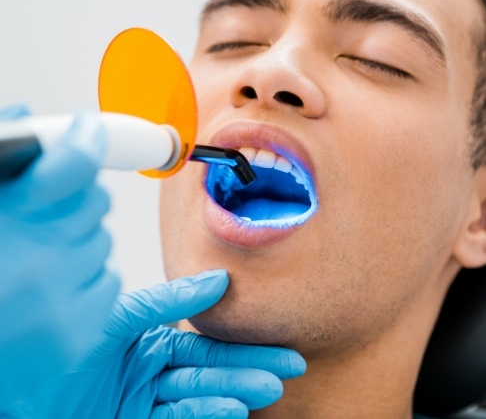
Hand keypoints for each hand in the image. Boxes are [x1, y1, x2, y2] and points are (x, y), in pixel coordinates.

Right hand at [0, 106, 119, 409]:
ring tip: (38, 260)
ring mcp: (56, 302)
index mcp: (5, 219)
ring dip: (80, 242)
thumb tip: (25, 114)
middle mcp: (33, 261)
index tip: (88, 130)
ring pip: (104, 242)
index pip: (73, 165)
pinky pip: (110, 281)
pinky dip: (89, 279)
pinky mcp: (75, 336)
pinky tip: (52, 289)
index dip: (86, 140)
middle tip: (50, 210)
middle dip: (78, 198)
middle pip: (97, 201)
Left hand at [44, 270, 305, 417]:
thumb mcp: (117, 318)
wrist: (22, 388)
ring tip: (268, 388)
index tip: (280, 347)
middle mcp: (153, 369)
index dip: (243, 346)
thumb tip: (217, 280)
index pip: (206, 345)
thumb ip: (166, 301)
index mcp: (150, 339)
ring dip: (235, 392)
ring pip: (201, 396)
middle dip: (251, 370)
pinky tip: (233, 410)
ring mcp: (147, 400)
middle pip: (211, 371)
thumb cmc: (67, 347)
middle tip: (290, 369)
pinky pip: (179, 418)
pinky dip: (207, 414)